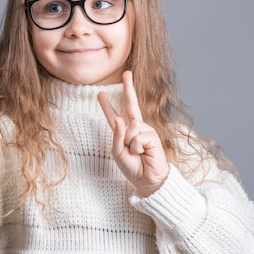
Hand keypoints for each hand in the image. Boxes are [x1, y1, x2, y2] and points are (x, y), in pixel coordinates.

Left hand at [98, 71, 169, 196]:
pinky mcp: (152, 136)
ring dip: (130, 143)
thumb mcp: (117, 152)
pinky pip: (137, 137)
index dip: (107, 105)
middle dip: (129, 88)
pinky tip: (144, 153)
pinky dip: (137, 147)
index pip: (115, 116)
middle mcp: (136, 128)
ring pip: (130, 127)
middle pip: (131, 104)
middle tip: (127, 73)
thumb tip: (120, 119)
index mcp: (124, 132)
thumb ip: (117, 136)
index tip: (101, 94)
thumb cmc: (132, 167)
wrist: (147, 180)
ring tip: (137, 153)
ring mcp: (145, 130)